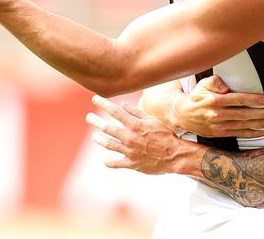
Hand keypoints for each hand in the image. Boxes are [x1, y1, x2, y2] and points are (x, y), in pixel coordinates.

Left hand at [86, 95, 203, 175]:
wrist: (174, 155)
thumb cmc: (165, 135)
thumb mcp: (152, 120)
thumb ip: (136, 112)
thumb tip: (122, 105)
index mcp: (135, 125)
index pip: (115, 112)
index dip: (103, 104)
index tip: (94, 99)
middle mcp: (129, 137)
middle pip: (108, 128)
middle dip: (96, 121)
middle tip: (88, 117)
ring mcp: (129, 151)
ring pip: (109, 144)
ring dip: (99, 139)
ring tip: (94, 135)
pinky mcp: (131, 163)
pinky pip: (116, 163)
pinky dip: (108, 161)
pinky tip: (104, 159)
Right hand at [173, 75, 263, 137]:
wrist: (182, 115)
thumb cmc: (196, 97)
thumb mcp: (203, 84)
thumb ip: (215, 82)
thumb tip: (226, 87)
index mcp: (214, 100)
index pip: (237, 100)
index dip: (252, 100)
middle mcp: (217, 114)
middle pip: (243, 114)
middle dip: (260, 113)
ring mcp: (218, 126)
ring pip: (242, 125)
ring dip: (258, 124)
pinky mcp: (219, 134)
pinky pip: (238, 134)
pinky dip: (251, 134)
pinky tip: (261, 132)